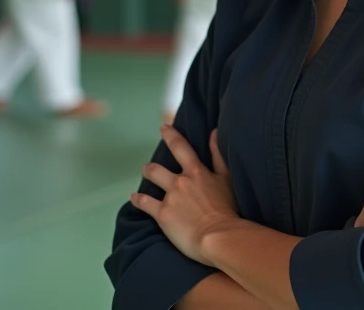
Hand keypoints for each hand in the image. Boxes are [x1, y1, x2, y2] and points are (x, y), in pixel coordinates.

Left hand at [130, 126, 237, 265]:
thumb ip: (218, 155)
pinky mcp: (162, 215)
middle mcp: (180, 182)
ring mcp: (170, 198)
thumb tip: (214, 132)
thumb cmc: (228, 209)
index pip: (181, 147)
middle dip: (150, 168)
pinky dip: (138, 200)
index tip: (163, 128)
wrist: (219, 236)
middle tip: (147, 168)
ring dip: (146, 177)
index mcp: (196, 172)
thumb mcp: (227, 179)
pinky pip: (144, 204)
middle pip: (158, 168)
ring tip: (144, 178)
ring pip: (151, 181)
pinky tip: (134, 199)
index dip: (171, 135)